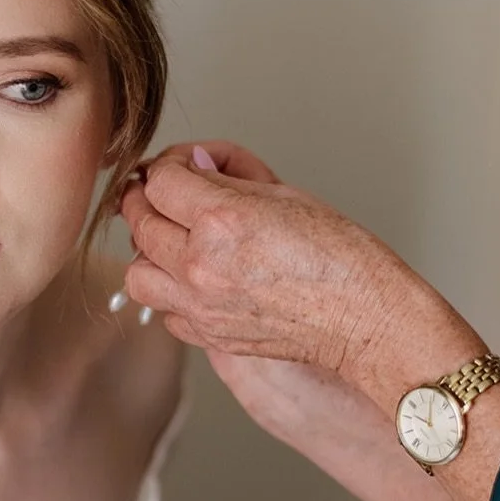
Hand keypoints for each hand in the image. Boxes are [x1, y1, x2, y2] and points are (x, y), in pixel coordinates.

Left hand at [120, 141, 419, 385]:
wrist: (363, 319)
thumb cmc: (341, 257)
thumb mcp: (285, 195)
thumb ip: (228, 180)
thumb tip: (194, 166)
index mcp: (221, 220)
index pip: (160, 180)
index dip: (169, 166)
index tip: (182, 167)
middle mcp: (201, 264)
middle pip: (139, 222)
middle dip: (149, 200)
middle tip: (166, 195)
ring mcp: (199, 305)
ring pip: (136, 273)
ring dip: (148, 251)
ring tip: (173, 241)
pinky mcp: (207, 335)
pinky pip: (164, 311)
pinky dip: (171, 293)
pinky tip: (195, 281)